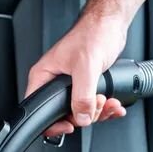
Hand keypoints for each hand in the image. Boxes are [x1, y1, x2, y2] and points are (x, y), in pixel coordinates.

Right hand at [25, 8, 134, 135]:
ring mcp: (70, 86)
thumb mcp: (85, 67)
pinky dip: (105, 108)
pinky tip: (113, 104)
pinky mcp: (85, 87)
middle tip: (96, 103)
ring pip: (80, 112)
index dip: (53, 123)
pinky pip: (92, 106)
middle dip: (85, 115)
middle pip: (63, 114)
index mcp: (44, 77)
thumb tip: (81, 117)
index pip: (39, 109)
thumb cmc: (92, 35)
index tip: (69, 126)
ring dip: (99, 111)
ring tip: (108, 101)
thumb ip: (82, 96)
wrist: (109, 25)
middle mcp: (54, 83)